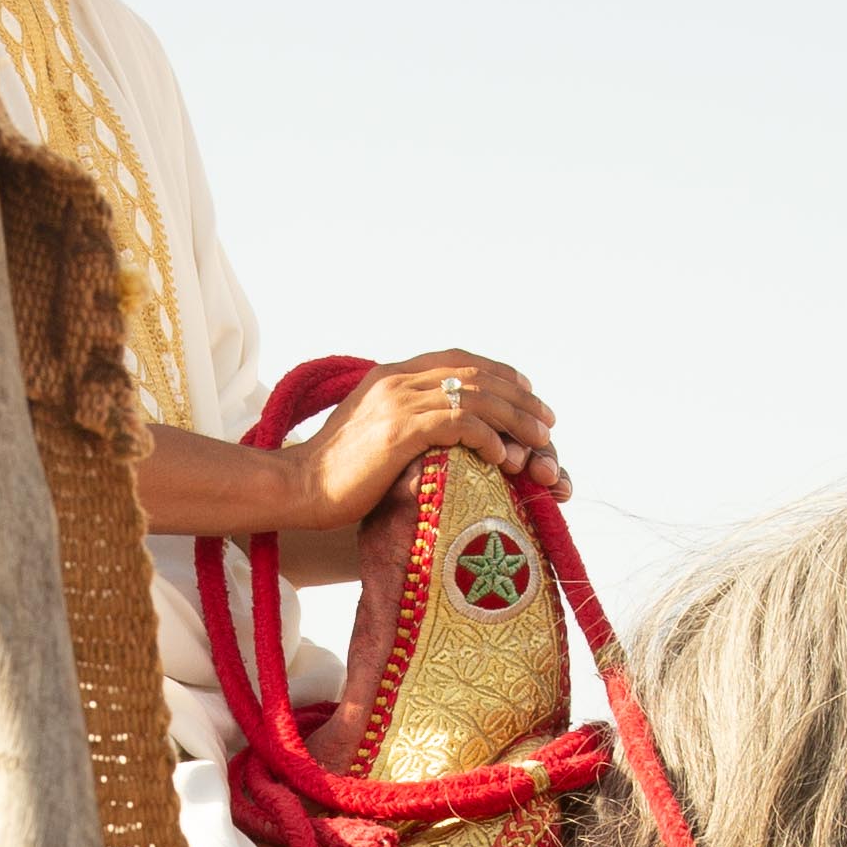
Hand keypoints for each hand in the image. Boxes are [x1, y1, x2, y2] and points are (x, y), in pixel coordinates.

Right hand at [293, 348, 562, 527]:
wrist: (299, 487)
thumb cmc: (336, 472)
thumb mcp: (373, 430)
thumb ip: (404, 416)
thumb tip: (438, 426)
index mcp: (392, 375)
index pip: (458, 359)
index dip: (499, 372)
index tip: (527, 391)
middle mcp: (398, 380)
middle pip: (476, 375)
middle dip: (519, 397)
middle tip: (547, 420)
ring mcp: (399, 403)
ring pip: (476, 397)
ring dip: (515, 418)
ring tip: (540, 440)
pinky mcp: (401, 431)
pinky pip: (461, 424)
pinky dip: (488, 437)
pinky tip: (504, 456)